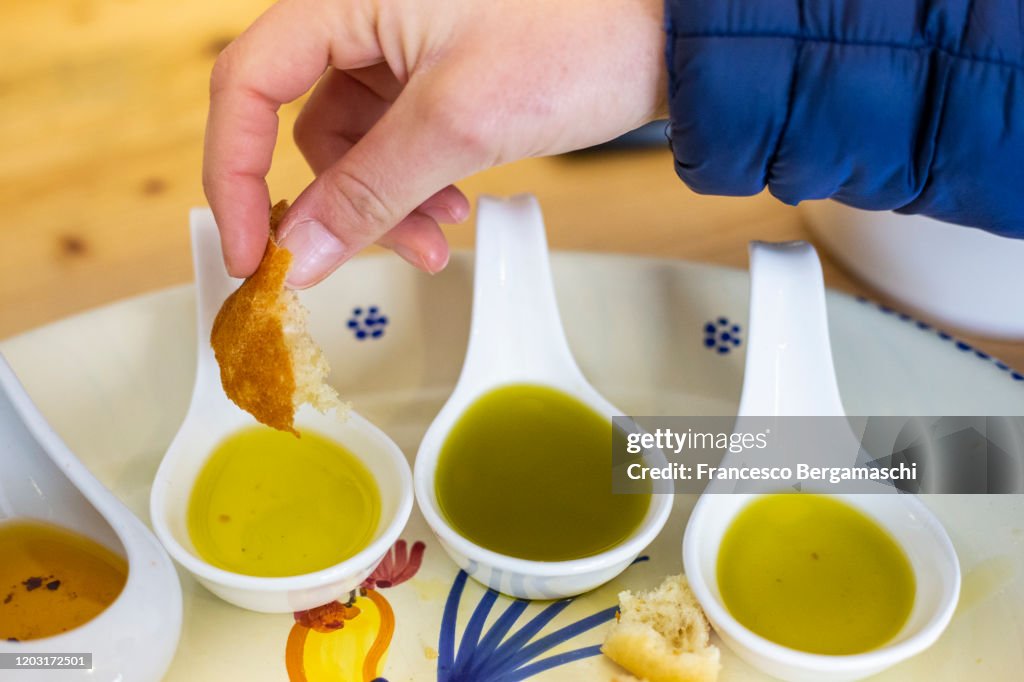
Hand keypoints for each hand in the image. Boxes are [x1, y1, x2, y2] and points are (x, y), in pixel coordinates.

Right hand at [204, 0, 666, 286]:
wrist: (665, 34)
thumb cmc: (580, 35)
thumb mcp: (457, 124)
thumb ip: (367, 193)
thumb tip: (297, 256)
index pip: (248, 86)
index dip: (236, 175)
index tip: (252, 252)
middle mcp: (363, 15)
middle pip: (303, 126)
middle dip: (342, 203)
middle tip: (366, 257)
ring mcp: (400, 46)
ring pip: (357, 146)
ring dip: (389, 205)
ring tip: (442, 237)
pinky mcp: (432, 73)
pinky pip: (397, 143)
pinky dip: (416, 187)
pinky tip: (454, 208)